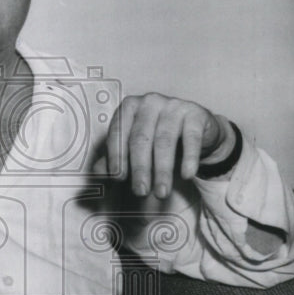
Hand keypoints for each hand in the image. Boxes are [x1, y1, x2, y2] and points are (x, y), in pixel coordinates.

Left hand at [103, 93, 230, 198]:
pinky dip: (188, 158)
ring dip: (162, 170)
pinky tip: (186, 175)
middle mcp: (150, 102)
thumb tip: (98, 174)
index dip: (116, 156)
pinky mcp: (195, 114)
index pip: (118, 133)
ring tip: (161, 192)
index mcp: (129, 107)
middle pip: (141, 138)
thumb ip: (114, 159)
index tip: (118, 178)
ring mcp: (174, 106)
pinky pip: (191, 138)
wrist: (194, 130)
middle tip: (140, 192)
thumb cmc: (156, 137)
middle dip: (140, 168)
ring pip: (164, 141)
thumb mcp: (133, 147)